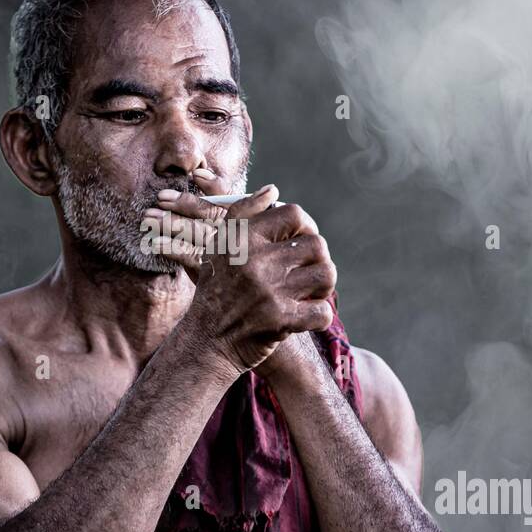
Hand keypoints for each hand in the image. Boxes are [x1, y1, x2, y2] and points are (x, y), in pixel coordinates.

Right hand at [152, 174, 336, 374]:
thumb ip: (243, 214)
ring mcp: (271, 292)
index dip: (306, 225)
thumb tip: (273, 190)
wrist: (207, 341)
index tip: (302, 238)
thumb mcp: (219, 247)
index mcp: (244, 239)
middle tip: (307, 271)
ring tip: (311, 291)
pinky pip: (322, 312)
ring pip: (325, 274)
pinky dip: (320, 316)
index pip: (294, 214)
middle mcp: (257, 262)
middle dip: (318, 258)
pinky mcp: (281, 321)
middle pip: (316, 244)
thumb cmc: (216, 291)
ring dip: (324, 285)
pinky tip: (307, 316)